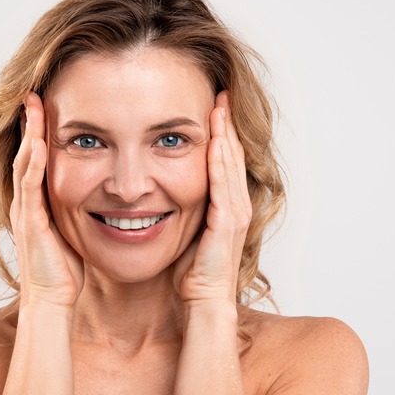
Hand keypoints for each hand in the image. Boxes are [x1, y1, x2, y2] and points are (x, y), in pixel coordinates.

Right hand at [10, 92, 83, 306]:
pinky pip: (30, 186)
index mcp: (38, 202)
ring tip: (32, 105)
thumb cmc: (65, 270)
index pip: (36, 158)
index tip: (47, 106)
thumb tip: (99, 195)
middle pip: (25, 152)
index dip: (40, 132)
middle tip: (33, 94)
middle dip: (29, 123)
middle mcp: (27, 202)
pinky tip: (37, 143)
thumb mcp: (74, 230)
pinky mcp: (31, 222)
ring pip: (24, 163)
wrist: (52, 300)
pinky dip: (32, 162)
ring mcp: (26, 210)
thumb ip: (77, 209)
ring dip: (28, 133)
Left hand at [173, 91, 250, 304]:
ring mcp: (234, 213)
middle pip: (232, 155)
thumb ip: (181, 208)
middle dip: (226, 124)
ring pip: (230, 165)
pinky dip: (221, 161)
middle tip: (221, 93)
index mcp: (226, 205)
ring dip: (226, 133)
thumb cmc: (191, 271)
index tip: (212, 105)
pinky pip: (224, 185)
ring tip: (220, 106)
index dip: (221, 132)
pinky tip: (216, 140)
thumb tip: (159, 190)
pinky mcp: (227, 223)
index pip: (224, 160)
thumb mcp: (185, 230)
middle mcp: (235, 205)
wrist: (202, 300)